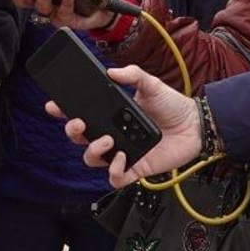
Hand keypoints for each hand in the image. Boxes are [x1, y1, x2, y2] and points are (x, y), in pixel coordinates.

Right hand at [49, 64, 204, 186]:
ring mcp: (121, 152)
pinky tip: (121, 156)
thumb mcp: (151, 84)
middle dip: (72, 131)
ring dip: (92, 151)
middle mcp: (112, 134)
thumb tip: (111, 72)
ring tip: (107, 140)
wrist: (195, 124)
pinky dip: (114, 170)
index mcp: (110, 115)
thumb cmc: (172, 105)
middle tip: (79, 123)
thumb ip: (132, 74)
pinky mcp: (135, 168)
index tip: (54, 105)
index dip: (63, 112)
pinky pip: (115, 178)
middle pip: (79, 139)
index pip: (81, 114)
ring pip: (92, 159)